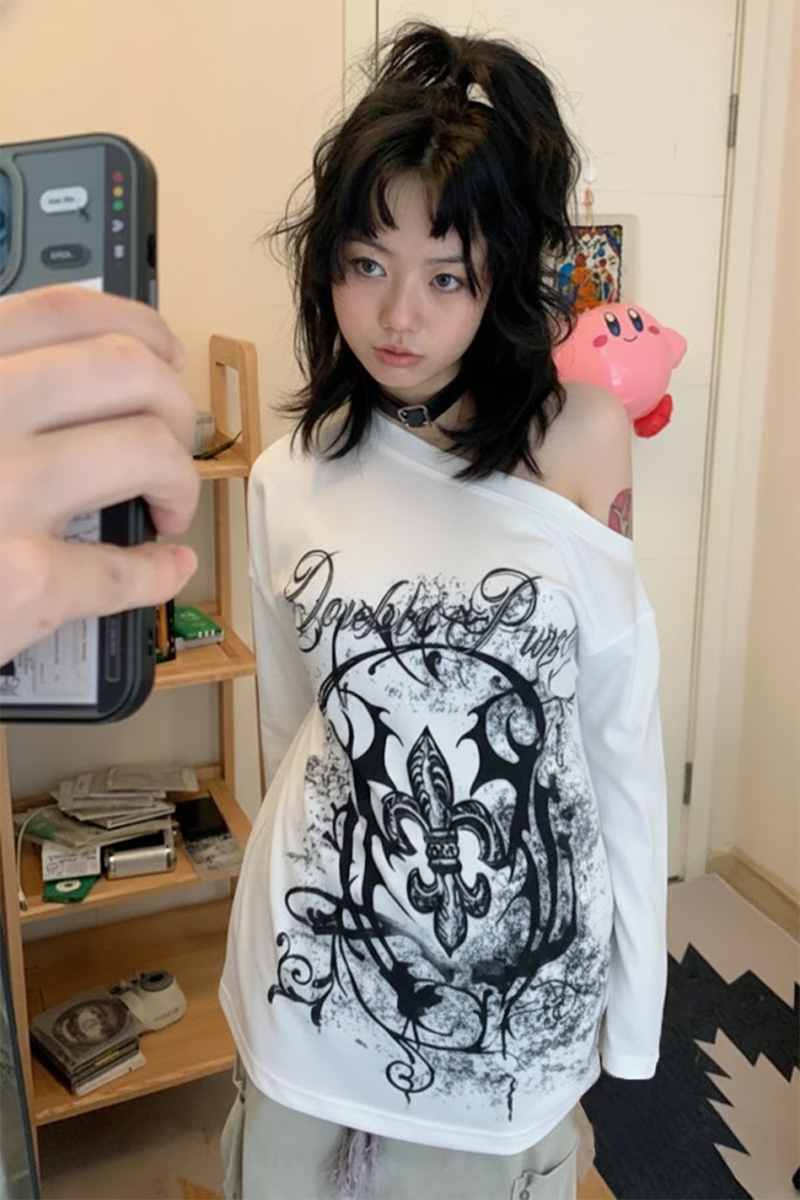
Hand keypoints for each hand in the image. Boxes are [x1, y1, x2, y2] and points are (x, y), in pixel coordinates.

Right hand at [0, 284, 200, 662]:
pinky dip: (160, 571)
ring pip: (148, 450)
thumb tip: (75, 367)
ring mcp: (1, 493)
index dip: (140, 329)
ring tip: (165, 507)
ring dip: (180, 480)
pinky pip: (125, 566)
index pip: (66, 312)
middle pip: (129, 371)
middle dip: (174, 408)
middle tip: (171, 443)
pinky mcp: (23, 581)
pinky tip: (164, 568)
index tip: (165, 355)